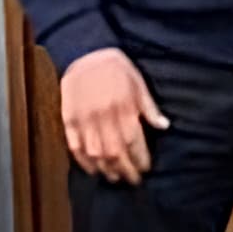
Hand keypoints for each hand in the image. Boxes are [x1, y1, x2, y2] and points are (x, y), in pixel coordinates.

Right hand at [62, 46, 166, 183]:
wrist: (85, 50)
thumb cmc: (115, 67)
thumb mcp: (138, 83)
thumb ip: (149, 107)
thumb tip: (163, 126)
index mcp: (123, 107)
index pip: (133, 142)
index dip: (139, 159)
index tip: (145, 169)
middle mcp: (103, 116)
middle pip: (115, 152)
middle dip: (125, 170)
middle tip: (132, 180)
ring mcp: (84, 118)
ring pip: (95, 153)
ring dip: (105, 169)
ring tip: (114, 178)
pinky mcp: (69, 118)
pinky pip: (75, 145)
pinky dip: (84, 161)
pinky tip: (93, 169)